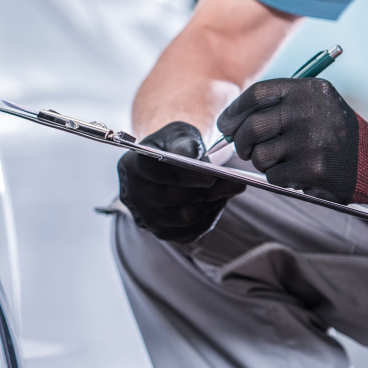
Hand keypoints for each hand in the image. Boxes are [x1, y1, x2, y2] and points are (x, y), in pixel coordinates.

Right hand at [117, 122, 244, 241]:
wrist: (161, 166)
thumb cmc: (171, 147)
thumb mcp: (176, 135)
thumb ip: (183, 142)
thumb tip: (191, 155)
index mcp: (132, 165)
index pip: (157, 172)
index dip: (185, 175)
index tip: (212, 176)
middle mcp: (134, 195)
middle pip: (173, 198)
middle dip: (207, 191)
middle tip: (235, 184)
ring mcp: (146, 217)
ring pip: (183, 218)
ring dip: (209, 205)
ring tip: (225, 191)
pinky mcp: (161, 232)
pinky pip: (189, 233)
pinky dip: (208, 219)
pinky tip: (215, 204)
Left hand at [216, 78, 367, 211]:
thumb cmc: (334, 134)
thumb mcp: (315, 105)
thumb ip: (278, 106)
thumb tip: (229, 123)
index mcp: (308, 90)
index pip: (256, 94)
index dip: (234, 111)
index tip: (225, 124)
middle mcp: (309, 111)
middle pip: (251, 127)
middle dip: (241, 142)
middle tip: (245, 150)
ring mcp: (310, 140)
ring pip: (259, 155)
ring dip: (263, 163)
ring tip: (283, 161)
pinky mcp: (312, 168)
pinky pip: (273, 176)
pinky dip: (280, 178)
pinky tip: (297, 173)